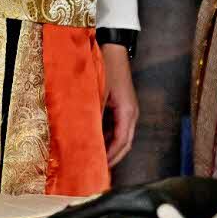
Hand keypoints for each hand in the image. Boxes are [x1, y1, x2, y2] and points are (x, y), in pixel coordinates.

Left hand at [101, 44, 137, 166]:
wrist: (111, 49)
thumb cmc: (105, 69)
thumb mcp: (97, 92)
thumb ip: (93, 113)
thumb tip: (86, 134)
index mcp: (128, 113)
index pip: (122, 142)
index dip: (111, 156)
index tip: (100, 167)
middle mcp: (130, 114)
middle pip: (123, 142)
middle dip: (111, 156)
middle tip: (96, 168)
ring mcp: (126, 110)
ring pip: (119, 135)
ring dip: (108, 146)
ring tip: (93, 157)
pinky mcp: (120, 105)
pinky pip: (114, 126)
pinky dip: (105, 135)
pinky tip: (93, 139)